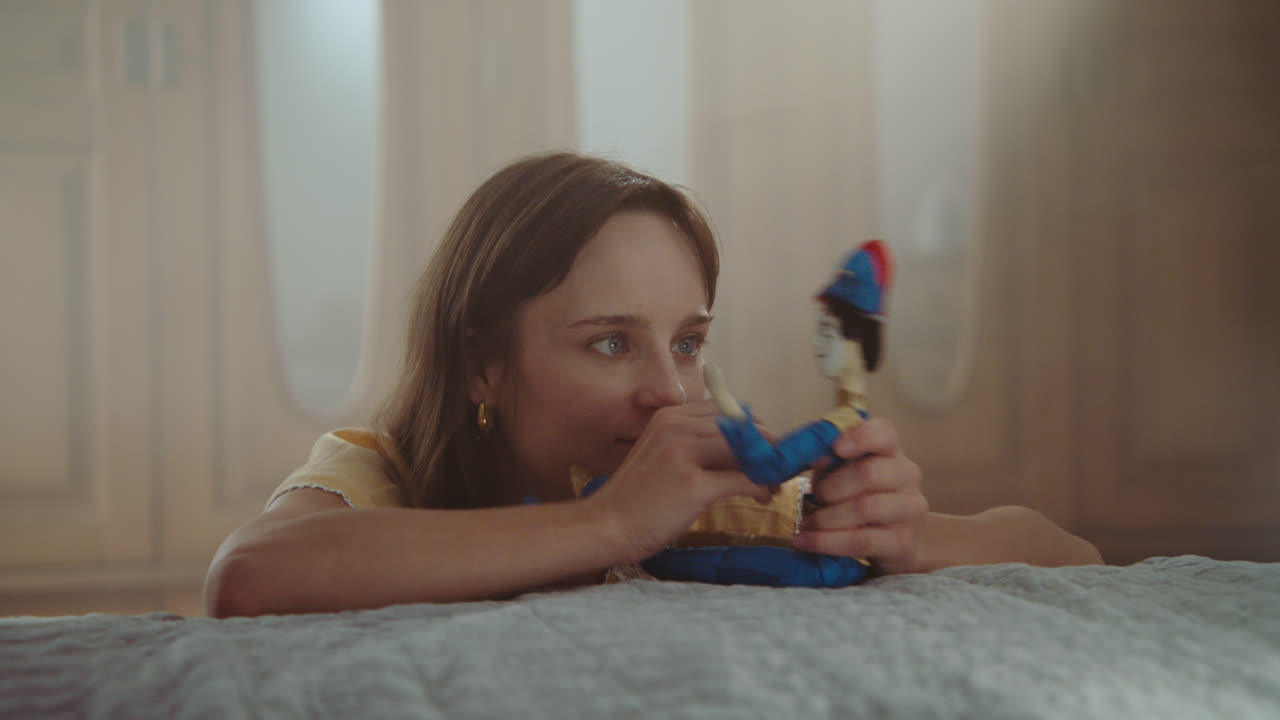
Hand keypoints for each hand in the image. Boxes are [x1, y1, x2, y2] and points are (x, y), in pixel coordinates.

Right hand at [586, 399, 773, 563]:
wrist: (604, 526)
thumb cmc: (634, 499)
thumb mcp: (662, 457)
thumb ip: (693, 446)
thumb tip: (739, 450)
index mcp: (669, 417)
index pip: (726, 411)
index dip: (752, 428)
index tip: (765, 447)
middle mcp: (676, 426)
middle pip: (741, 426)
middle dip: (768, 445)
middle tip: (779, 467)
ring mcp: (683, 453)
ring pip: (746, 449)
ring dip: (768, 467)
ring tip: (774, 485)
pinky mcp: (692, 484)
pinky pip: (742, 479)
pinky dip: (760, 487)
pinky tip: (763, 497)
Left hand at [792, 418, 925, 574]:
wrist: (890, 541)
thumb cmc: (857, 496)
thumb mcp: (839, 472)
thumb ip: (823, 460)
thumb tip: (800, 453)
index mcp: (890, 450)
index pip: (884, 432)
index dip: (861, 436)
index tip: (836, 448)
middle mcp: (906, 475)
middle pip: (869, 473)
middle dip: (831, 487)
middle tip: (813, 497)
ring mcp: (909, 509)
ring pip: (865, 508)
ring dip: (826, 518)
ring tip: (805, 524)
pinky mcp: (902, 542)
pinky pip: (861, 541)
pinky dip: (826, 542)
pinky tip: (805, 541)